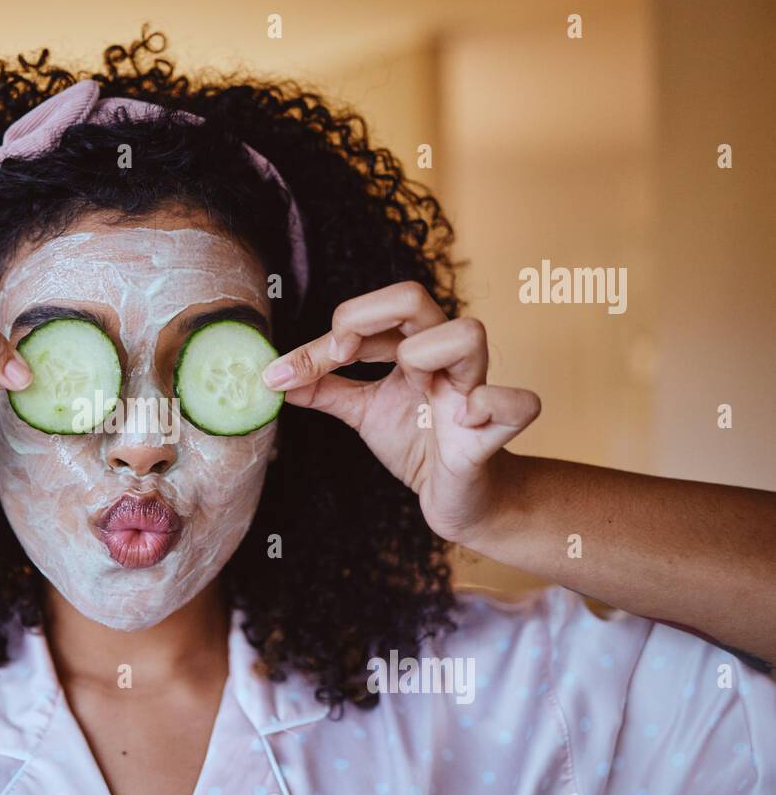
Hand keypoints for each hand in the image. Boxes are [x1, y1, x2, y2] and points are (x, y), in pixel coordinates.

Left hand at [261, 281, 540, 542]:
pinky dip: (490, 405)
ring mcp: (473, 389)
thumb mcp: (364, 412)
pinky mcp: (496, 430)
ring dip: (425, 355)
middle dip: (362, 318)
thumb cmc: (418, 444)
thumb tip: (275, 378)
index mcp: (412, 347)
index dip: (325, 337)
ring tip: (417, 390)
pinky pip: (518, 402)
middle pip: (413, 296)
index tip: (285, 373)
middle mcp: (444, 357)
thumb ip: (326, 391)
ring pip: (468, 332)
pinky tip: (462, 421)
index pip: (369, 312)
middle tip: (341, 355)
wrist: (458, 497)